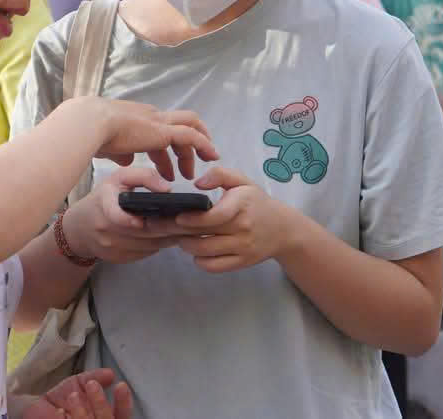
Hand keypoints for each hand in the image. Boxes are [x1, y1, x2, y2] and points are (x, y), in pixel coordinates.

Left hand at [24, 369, 132, 418]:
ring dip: (82, 411)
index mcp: (103, 417)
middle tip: (92, 386)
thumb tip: (111, 374)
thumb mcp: (79, 384)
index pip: (122, 416)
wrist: (34, 408)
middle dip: (101, 403)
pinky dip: (68, 418)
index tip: (121, 385)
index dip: (124, 402)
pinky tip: (59, 412)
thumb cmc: (60, 398)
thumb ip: (95, 378)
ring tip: (72, 396)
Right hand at [64, 168, 180, 263]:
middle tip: (193, 222)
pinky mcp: (119, 259)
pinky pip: (146, 253)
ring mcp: (112, 248)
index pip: (117, 216)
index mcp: (104, 206)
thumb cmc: (103, 198)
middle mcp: (106, 230)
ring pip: (149, 245)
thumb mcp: (118, 178)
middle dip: (170, 228)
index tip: (151, 219)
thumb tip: (168, 189)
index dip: (133, 220)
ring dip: (169, 238)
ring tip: (189, 228)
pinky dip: (160, 245)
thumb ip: (143, 177)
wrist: (79, 229)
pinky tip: (172, 236)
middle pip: (144, 233)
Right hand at [89, 99, 217, 180]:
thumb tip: (127, 159)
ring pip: (189, 126)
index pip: (157, 132)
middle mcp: (150, 116)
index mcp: (136, 119)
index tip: (165, 169)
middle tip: (188, 170)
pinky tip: (211, 157)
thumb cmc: (92, 134)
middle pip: (177, 126)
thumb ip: (120, 152)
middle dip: (185, 147)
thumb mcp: (108, 146)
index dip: (163, 152)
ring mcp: (158, 121)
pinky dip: (203, 145)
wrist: (91, 124)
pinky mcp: (164, 130)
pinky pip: (191, 136)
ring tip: (197, 170)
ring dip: (196, 148)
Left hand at [171, 167, 292, 273]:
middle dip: (177, 232)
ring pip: (205, 253)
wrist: (283, 229)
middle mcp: (243, 229)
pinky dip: (199, 260)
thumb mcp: (242, 181)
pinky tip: (195, 249)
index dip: (192, 219)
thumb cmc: (256, 202)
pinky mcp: (242, 263)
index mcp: (241, 206)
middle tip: (159, 226)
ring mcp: (243, 248)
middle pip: (203, 236)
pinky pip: (214, 266)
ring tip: (177, 235)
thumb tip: (197, 183)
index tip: (176, 216)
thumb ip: (219, 175)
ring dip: (186, 246)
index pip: (215, 217)